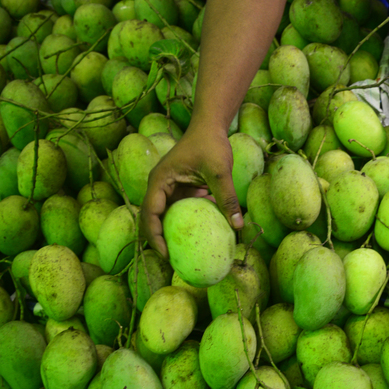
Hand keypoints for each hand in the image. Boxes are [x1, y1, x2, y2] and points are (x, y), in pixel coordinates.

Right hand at [140, 125, 242, 258]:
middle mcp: (160, 186)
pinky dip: (187, 224)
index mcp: (159, 181)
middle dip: (159, 241)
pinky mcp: (181, 190)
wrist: (211, 126)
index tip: (166, 254)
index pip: (150, 214)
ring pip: (166, 217)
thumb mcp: (220, 171)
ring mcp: (169, 189)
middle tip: (173, 262)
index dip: (154, 236)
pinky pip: (181, 211)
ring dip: (172, 234)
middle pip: (153, 219)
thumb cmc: (211, 144)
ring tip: (183, 256)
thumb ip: (227, 198)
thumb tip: (238, 226)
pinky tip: (200, 238)